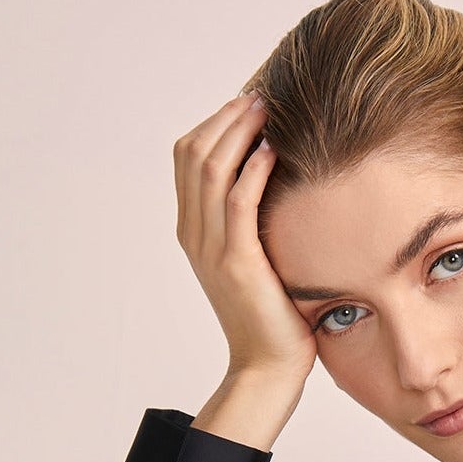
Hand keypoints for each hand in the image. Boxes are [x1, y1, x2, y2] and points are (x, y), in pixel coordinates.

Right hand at [172, 91, 317, 386]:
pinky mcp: (236, 263)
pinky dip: (252, 170)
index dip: (214, 123)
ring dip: (238, 132)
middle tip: (259, 96)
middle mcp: (195, 234)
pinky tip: (272, 150)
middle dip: (225, 118)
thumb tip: (275, 177)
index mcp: (193, 230)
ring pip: (210, 170)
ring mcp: (211, 248)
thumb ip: (252, 220)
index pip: (187, 158)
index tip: (247, 105)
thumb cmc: (272, 313)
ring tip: (265, 110)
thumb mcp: (256, 256)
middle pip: (193, 154)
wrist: (267, 365)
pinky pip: (237, 203)